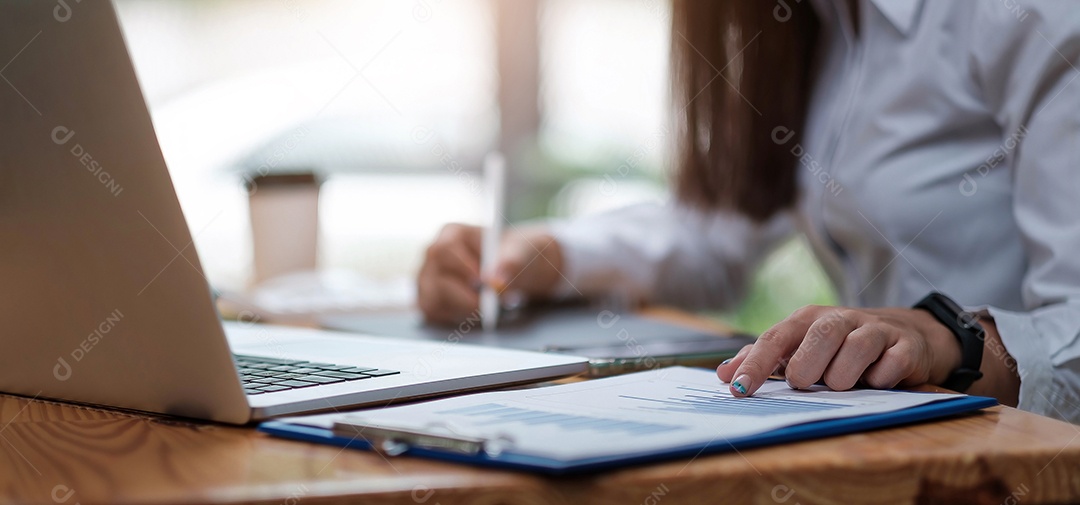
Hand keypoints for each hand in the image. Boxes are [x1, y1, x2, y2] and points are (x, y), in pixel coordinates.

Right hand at [416, 223, 564, 324]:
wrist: (511, 268)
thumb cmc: (511, 254)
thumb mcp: (518, 253)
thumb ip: (510, 263)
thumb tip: (498, 281)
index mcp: (451, 234)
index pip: (445, 250)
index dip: (463, 269)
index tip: (484, 282)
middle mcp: (434, 255)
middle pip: (435, 277)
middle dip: (464, 296)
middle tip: (490, 304)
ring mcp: (427, 277)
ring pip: (432, 299)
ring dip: (462, 308)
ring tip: (487, 306)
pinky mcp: (429, 298)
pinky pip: (434, 312)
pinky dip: (455, 316)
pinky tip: (474, 310)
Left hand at [717, 305, 962, 395]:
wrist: (905, 335)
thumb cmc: (841, 347)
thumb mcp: (801, 348)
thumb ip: (763, 359)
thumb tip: (723, 374)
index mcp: (807, 320)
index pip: (775, 338)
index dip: (755, 364)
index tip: (737, 389)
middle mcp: (839, 319)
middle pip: (817, 337)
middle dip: (806, 368)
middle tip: (804, 384)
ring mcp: (874, 330)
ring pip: (854, 349)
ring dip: (844, 376)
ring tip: (843, 384)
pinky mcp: (904, 345)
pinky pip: (890, 365)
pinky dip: (880, 379)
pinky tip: (877, 381)